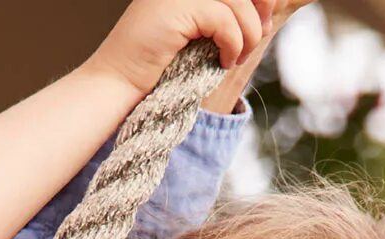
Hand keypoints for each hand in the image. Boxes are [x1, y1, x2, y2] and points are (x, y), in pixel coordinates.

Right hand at [85, 0, 276, 97]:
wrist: (119, 84)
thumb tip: (265, 9)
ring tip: (236, 56)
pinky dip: (232, 43)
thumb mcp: (198, 33)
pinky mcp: (176, 7)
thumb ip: (223, 15)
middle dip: (260, 7)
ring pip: (237, 1)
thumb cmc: (158, 66)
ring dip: (247, 33)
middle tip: (260, 35)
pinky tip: (223, 61)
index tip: (264, 20)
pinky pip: (224, 19)